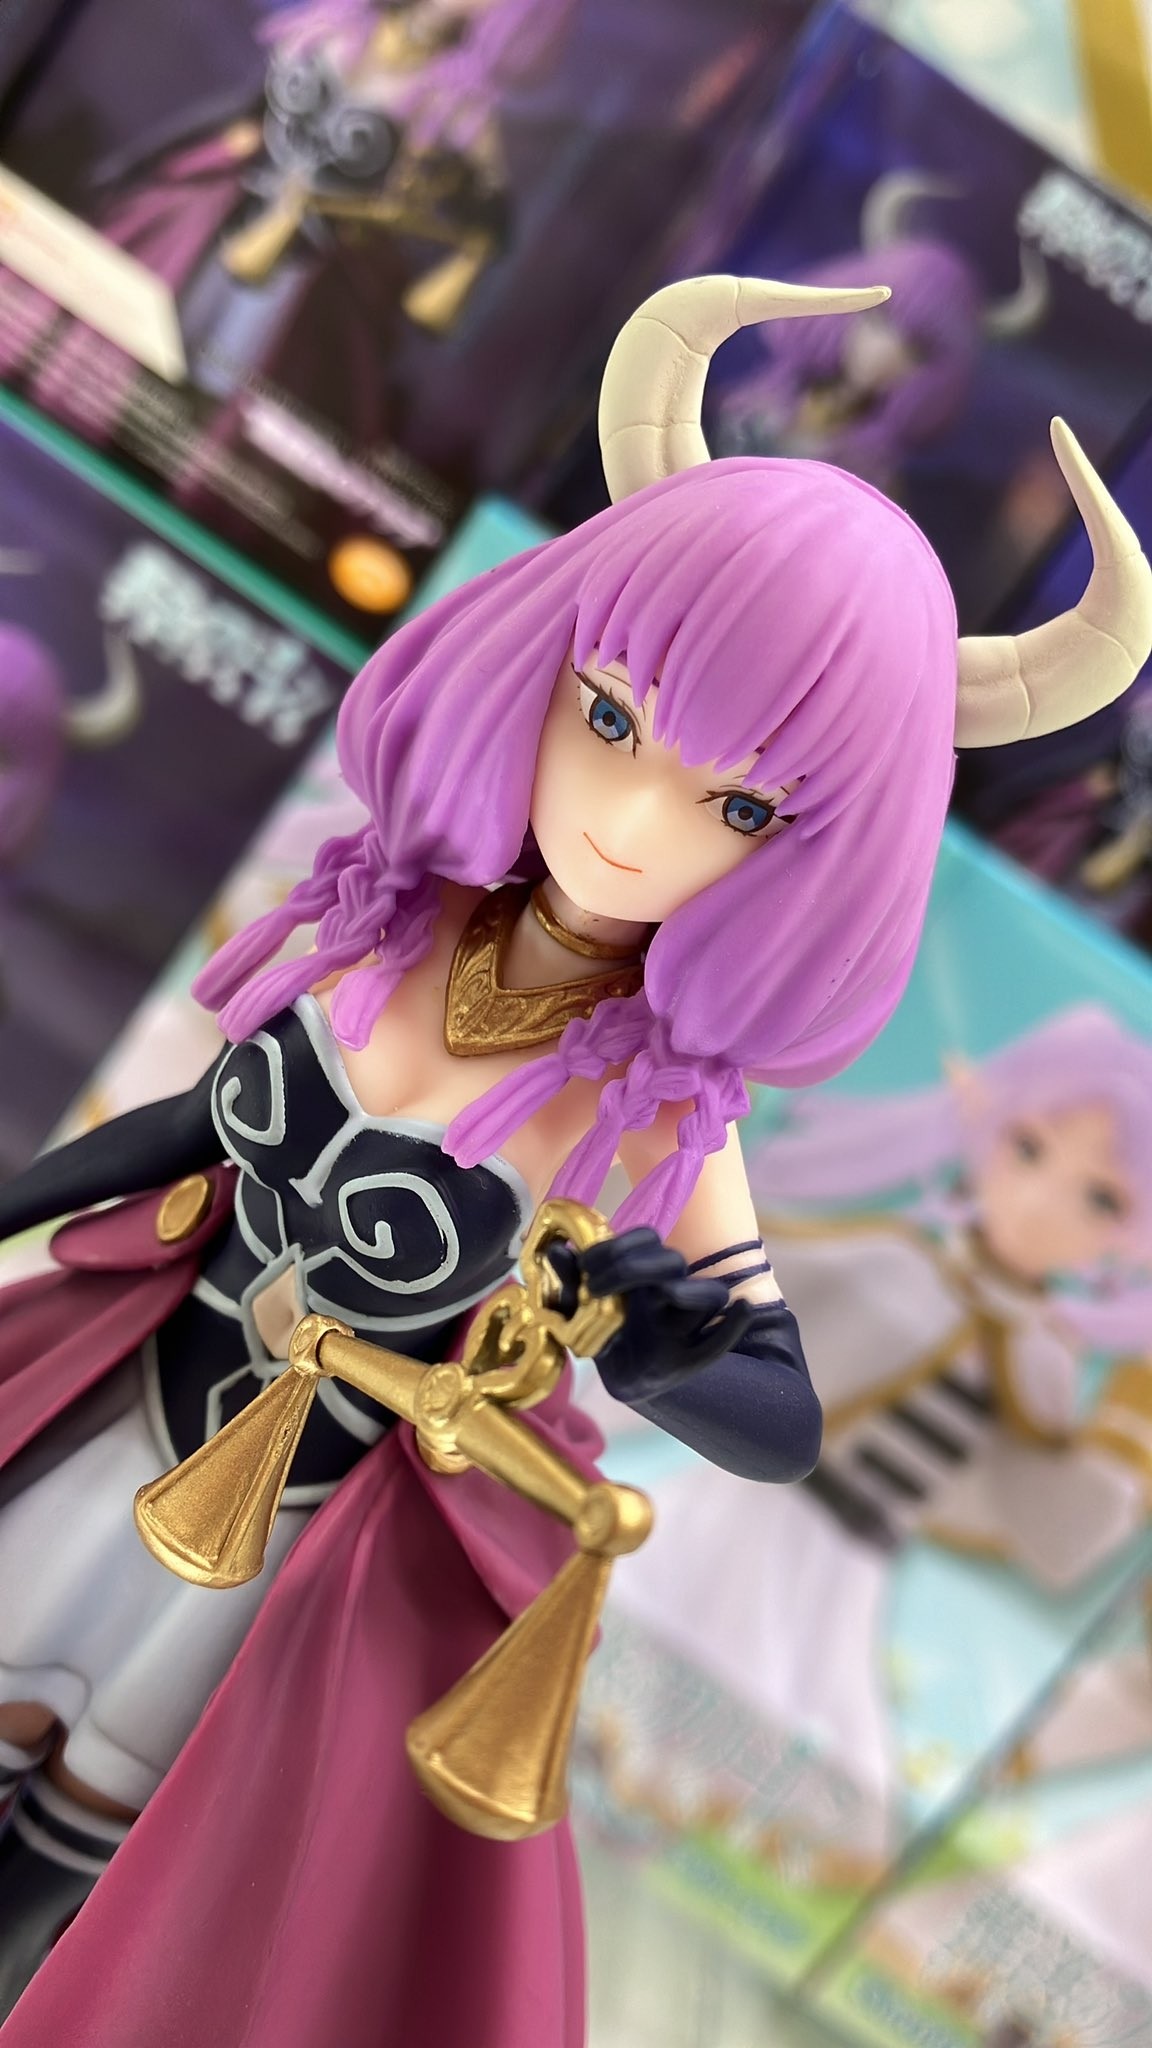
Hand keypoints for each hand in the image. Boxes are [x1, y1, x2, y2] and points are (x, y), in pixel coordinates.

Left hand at [547, 1227, 754, 1404]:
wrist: (627, 1379)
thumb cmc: (606, 1334)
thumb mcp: (579, 1311)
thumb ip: (567, 1285)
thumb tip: (554, 1253)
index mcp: (645, 1272)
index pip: (645, 1238)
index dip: (617, 1244)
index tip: (585, 1265)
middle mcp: (670, 1290)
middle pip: (673, 1261)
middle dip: (637, 1265)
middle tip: (596, 1286)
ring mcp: (687, 1322)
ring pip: (709, 1295)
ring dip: (689, 1290)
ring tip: (663, 1295)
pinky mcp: (695, 1355)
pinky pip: (724, 1339)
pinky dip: (735, 1326)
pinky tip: (743, 1311)